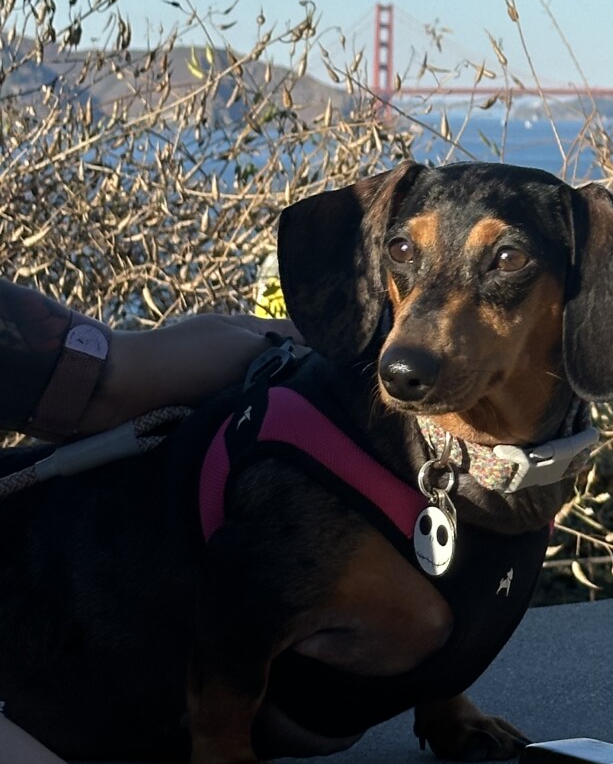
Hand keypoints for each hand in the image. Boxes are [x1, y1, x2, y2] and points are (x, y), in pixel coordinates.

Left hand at [78, 315, 305, 433]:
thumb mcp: (244, 349)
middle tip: (315, 412)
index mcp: (247, 328)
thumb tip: (321, 360)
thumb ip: (284, 351)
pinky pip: (233, 413)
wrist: (120, 390)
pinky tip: (254, 435)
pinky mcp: (197, 404)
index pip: (299, 335)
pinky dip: (243, 421)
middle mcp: (234, 349)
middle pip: (280, 367)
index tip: (340, 381)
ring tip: (287, 429)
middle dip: (296, 386)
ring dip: (268, 408)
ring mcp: (214, 376)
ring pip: (258, 394)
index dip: (322, 353)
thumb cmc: (185, 362)